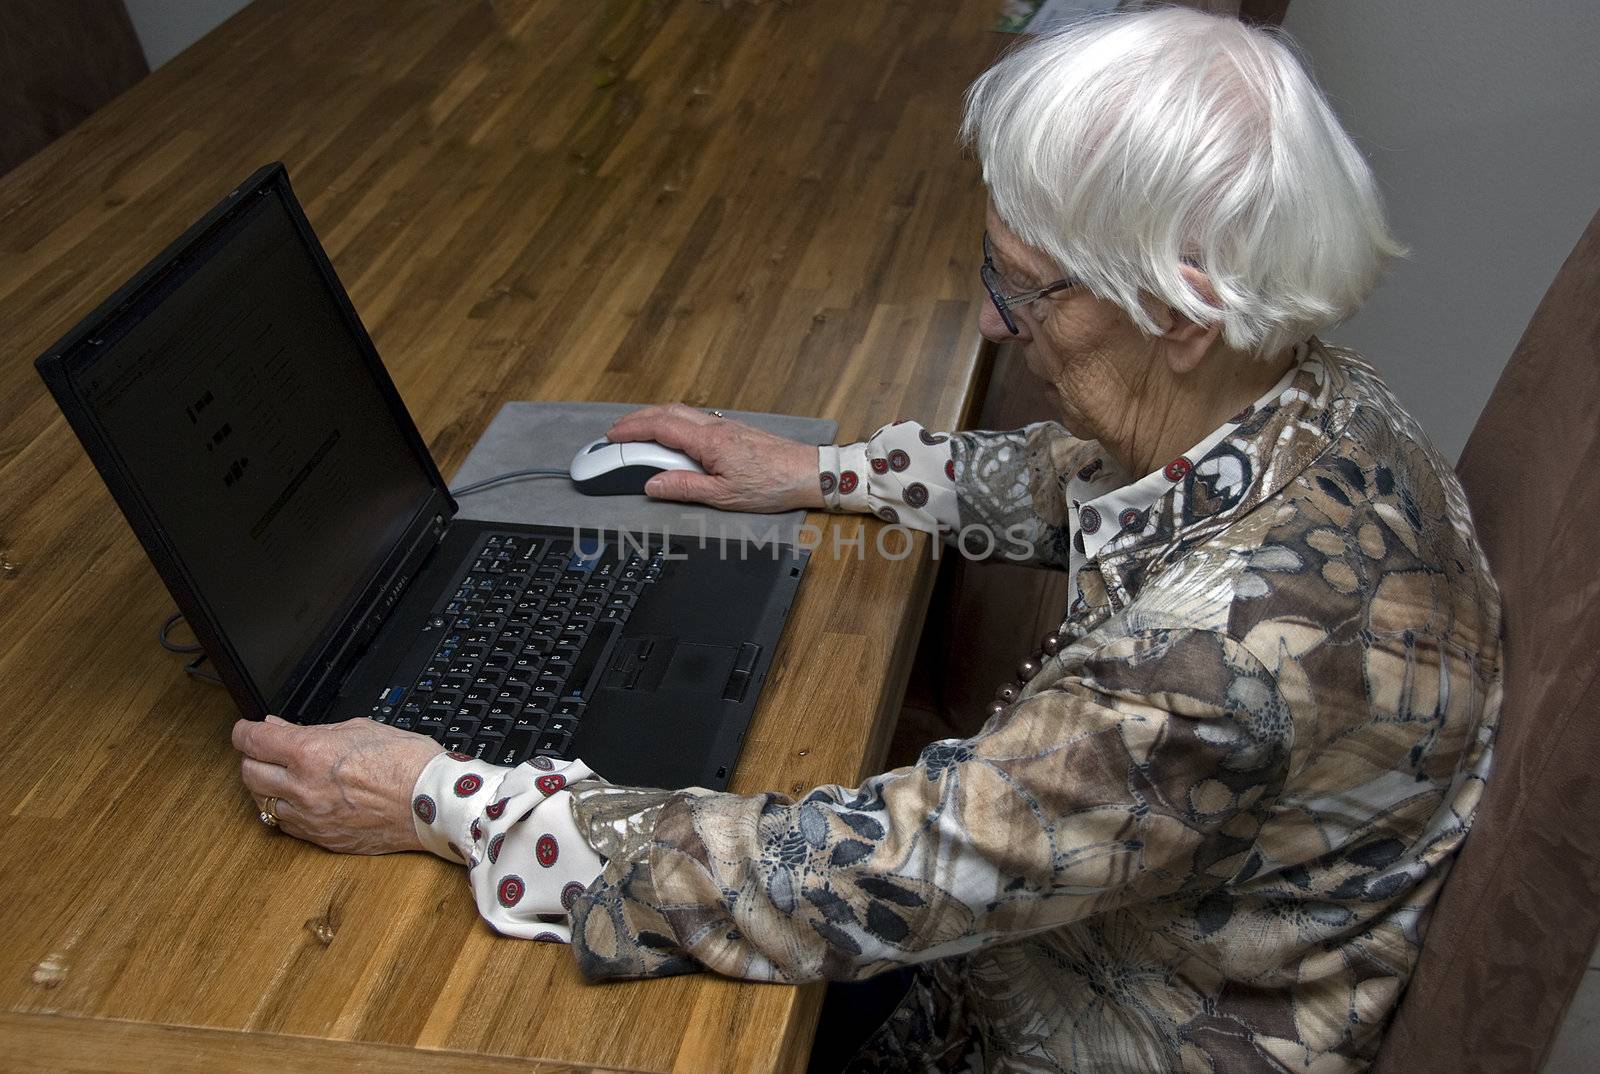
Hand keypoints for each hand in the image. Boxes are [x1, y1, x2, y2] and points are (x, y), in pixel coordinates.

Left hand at [233, 715, 443, 853]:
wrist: (434, 802)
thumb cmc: (407, 762)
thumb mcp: (359, 729)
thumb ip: (314, 731)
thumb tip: (280, 729)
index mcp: (311, 753)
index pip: (252, 741)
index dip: (244, 731)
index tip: (247, 730)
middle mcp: (303, 788)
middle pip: (248, 773)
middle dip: (252, 758)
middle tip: (266, 751)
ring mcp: (310, 818)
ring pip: (262, 802)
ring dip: (268, 786)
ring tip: (286, 776)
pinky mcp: (321, 840)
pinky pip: (286, 825)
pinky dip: (287, 810)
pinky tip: (303, 799)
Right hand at [606, 403, 823, 511]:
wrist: (807, 474)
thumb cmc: (772, 486)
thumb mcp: (723, 496)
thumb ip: (684, 488)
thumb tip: (653, 485)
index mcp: (709, 441)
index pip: (660, 427)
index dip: (631, 429)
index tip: (612, 436)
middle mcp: (716, 427)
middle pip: (667, 412)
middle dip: (637, 419)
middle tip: (617, 433)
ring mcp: (726, 426)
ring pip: (682, 413)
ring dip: (655, 418)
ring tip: (638, 432)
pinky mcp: (735, 430)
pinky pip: (696, 419)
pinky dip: (674, 421)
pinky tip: (673, 435)